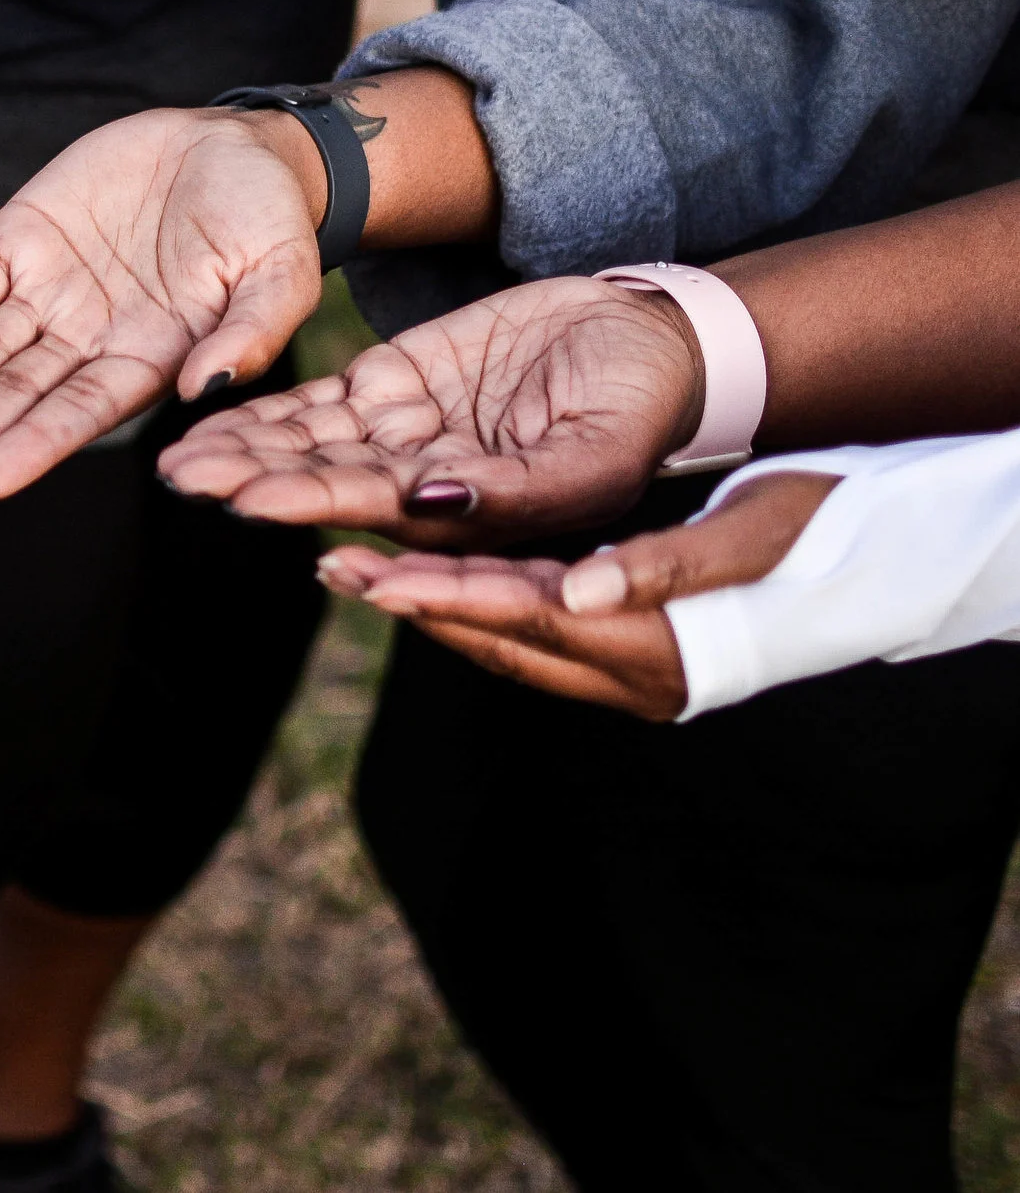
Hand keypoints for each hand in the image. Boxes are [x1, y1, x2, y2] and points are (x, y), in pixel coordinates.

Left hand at [0, 108, 321, 501]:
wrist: (234, 147)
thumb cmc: (267, 220)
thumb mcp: (279, 274)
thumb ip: (248, 333)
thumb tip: (205, 387)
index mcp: (148, 359)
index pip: (80, 413)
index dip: (34, 445)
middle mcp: (88, 338)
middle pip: (17, 396)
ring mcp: (49, 292)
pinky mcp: (20, 241)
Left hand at [160, 276, 705, 546]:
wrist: (645, 341)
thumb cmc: (636, 406)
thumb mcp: (593, 455)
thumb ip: (518, 492)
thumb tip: (434, 505)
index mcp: (467, 513)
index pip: (377, 511)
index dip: (312, 504)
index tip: (249, 499)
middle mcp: (420, 484)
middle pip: (325, 483)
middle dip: (252, 481)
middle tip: (185, 478)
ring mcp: (401, 434)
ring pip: (309, 447)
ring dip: (244, 452)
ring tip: (177, 459)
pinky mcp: (390, 387)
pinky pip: (316, 405)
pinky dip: (265, 413)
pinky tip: (210, 422)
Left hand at [317, 470, 840, 719]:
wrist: (868, 559)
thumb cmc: (820, 531)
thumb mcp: (755, 534)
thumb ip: (669, 567)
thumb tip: (582, 597)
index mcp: (656, 650)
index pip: (530, 622)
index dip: (447, 598)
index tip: (374, 577)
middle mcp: (625, 670)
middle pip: (497, 636)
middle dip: (412, 601)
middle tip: (333, 567)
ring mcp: (617, 665)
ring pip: (500, 634)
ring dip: (425, 600)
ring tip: (349, 563)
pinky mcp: (612, 642)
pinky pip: (522, 625)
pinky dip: (464, 596)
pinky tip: (416, 566)